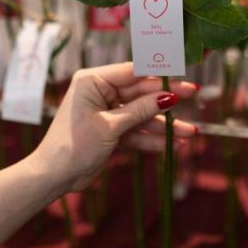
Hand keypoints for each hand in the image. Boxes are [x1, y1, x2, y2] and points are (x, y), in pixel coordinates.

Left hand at [27, 62, 198, 192]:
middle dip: (165, 99)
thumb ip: (140, 110)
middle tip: (193, 93)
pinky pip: (137, 131)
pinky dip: (153, 138)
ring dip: (164, 124)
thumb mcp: (110, 126)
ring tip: (190, 132)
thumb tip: (169, 98)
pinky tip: (174, 144)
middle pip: (140, 92)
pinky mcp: (111, 132)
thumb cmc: (74, 145)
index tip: (180, 70)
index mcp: (93, 81)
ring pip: (142, 114)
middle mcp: (100, 92)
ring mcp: (107, 112)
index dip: (157, 72)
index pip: (131, 71)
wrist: (54, 177)